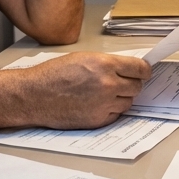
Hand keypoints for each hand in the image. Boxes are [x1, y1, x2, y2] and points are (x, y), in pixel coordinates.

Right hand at [10, 52, 150, 128]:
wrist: (34, 96)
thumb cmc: (53, 74)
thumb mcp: (83, 58)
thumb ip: (108, 63)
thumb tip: (127, 69)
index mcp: (104, 65)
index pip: (140, 69)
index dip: (144, 71)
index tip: (144, 72)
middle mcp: (108, 85)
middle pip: (137, 87)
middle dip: (132, 84)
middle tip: (121, 82)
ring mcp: (104, 104)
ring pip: (128, 102)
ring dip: (121, 98)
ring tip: (103, 93)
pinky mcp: (98, 120)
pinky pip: (116, 115)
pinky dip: (111, 110)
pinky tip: (96, 104)